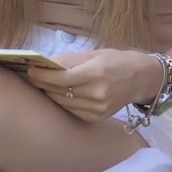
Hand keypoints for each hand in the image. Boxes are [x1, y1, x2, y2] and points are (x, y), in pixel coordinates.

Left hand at [24, 49, 162, 122]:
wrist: (141, 78)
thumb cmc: (116, 61)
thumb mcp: (94, 54)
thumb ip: (70, 61)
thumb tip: (45, 64)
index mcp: (96, 73)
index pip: (62, 78)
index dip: (43, 76)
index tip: (30, 70)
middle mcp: (97, 93)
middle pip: (61, 92)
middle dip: (43, 84)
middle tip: (31, 77)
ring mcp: (98, 108)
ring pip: (64, 103)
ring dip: (50, 94)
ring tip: (41, 85)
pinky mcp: (98, 117)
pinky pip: (73, 110)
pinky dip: (63, 102)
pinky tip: (57, 94)